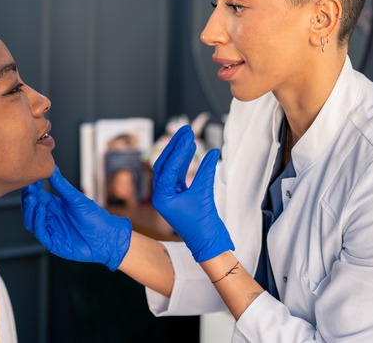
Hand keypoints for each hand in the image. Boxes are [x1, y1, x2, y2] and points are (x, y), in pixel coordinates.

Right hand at [21, 167, 131, 270]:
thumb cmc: (94, 217)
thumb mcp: (76, 198)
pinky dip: (38, 222)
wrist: (106, 236)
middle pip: (31, 209)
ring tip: (32, 198)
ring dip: (30, 210)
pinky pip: (41, 233)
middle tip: (28, 189)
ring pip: (32, 221)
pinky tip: (41, 210)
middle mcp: (50, 219)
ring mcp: (51, 231)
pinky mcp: (53, 243)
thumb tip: (53, 168)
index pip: (37, 197)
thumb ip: (62, 185)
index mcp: (54, 207)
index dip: (32, 189)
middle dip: (28, 199)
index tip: (30, 179)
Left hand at [151, 125, 233, 262]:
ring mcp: (170, 195)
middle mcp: (161, 194)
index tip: (188, 136)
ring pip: (172, 167)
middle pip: (165, 163)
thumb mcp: (204, 193)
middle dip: (175, 146)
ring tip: (189, 135)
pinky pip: (179, 174)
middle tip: (185, 129)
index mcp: (160, 197)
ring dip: (180, 152)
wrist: (208, 243)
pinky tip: (193, 150)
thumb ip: (206, 171)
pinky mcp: (179, 195)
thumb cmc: (203, 224)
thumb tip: (212, 152)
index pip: (166, 167)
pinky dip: (186, 162)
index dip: (178, 150)